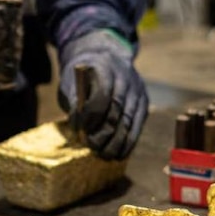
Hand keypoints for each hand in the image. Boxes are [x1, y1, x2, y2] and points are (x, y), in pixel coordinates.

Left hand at [58, 30, 148, 159]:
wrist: (103, 60)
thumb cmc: (82, 78)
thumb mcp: (71, 84)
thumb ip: (75, 104)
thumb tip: (79, 129)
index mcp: (105, 67)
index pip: (102, 93)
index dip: (92, 115)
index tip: (82, 131)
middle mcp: (125, 76)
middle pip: (117, 109)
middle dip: (105, 132)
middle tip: (93, 148)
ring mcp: (137, 89)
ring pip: (129, 119)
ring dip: (118, 141)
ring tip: (105, 155)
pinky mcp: (143, 101)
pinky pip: (138, 124)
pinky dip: (129, 141)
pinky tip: (120, 153)